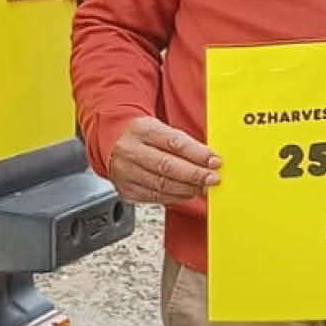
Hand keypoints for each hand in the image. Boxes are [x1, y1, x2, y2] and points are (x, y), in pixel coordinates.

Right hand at [107, 116, 221, 206]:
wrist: (111, 142)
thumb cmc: (141, 135)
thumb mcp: (160, 128)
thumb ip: (183, 143)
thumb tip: (209, 159)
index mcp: (142, 130)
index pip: (173, 143)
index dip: (197, 153)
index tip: (215, 161)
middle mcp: (131, 151)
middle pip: (167, 166)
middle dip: (194, 175)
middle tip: (213, 179)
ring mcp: (127, 173)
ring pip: (161, 185)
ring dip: (187, 189)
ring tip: (204, 188)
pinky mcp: (127, 190)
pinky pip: (155, 197)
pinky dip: (175, 197)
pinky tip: (187, 193)